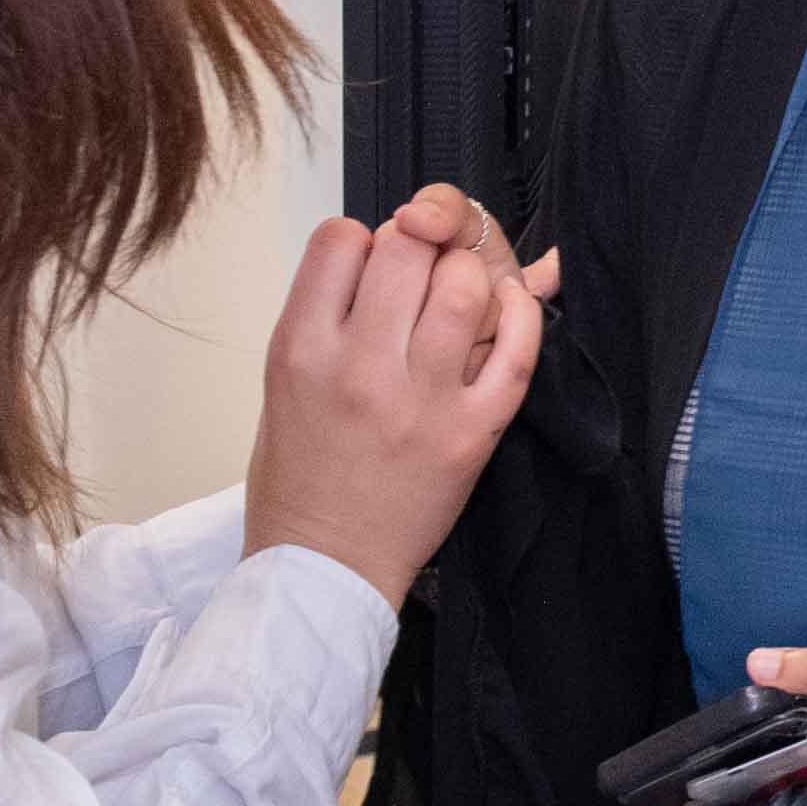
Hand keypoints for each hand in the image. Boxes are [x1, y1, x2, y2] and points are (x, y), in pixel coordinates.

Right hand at [241, 183, 554, 601]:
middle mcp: (357, 368)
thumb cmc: (301, 479)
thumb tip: (386, 251)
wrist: (324, 567)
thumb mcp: (285, 383)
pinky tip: (510, 308)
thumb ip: (330, 315)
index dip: (363, 238)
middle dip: (421, 242)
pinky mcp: (469, 434)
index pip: (339, 240)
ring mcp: (418, 401)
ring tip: (461, 294)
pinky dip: (521, 315)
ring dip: (469, 274)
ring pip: (465, 287)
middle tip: (423, 272)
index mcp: (300, 350)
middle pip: (407, 247)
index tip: (372, 263)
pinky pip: (517, 351)